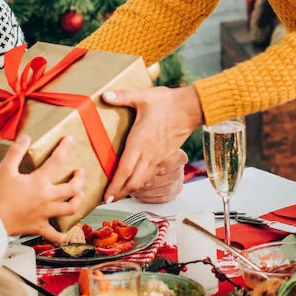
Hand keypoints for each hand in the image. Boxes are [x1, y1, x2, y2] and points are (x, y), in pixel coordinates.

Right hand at [0, 133, 85, 242]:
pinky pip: (55, 234)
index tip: (69, 139)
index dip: (64, 148)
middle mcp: (47, 197)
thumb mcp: (4, 170)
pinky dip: (61, 235)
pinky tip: (64, 233)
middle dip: (79, 179)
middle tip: (80, 173)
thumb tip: (26, 138)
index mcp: (39, 182)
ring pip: (71, 209)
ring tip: (79, 195)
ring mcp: (46, 214)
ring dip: (78, 201)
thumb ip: (15, 152)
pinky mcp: (40, 227)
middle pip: (72, 188)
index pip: (56, 161)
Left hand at [101, 86, 201, 201]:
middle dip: (121, 193)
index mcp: (140, 141)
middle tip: (108, 200)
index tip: (107, 197)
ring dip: (131, 189)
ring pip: (143, 180)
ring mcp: (158, 156)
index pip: (125, 169)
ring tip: (120, 194)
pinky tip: (136, 182)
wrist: (191, 108)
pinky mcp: (165, 156)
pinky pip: (151, 173)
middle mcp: (148, 153)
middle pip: (134, 181)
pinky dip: (142, 181)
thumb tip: (104, 95)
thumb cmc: (167, 102)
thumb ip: (122, 97)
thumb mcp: (143, 96)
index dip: (115, 185)